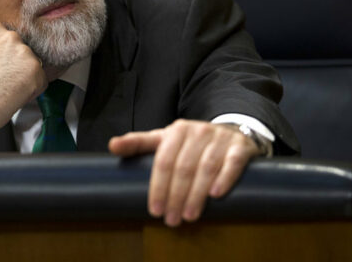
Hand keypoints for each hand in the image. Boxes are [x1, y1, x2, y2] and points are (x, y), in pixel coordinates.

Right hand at [0, 20, 46, 153]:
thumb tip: (17, 49)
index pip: (12, 39)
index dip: (6, 55)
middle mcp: (11, 35)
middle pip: (24, 50)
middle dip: (18, 65)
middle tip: (1, 78)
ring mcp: (24, 51)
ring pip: (34, 65)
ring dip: (26, 77)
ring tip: (6, 87)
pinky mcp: (35, 69)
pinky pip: (41, 81)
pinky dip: (32, 90)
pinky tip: (15, 94)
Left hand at [108, 119, 259, 226]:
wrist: (230, 132)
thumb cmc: (190, 142)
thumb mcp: (164, 139)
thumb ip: (138, 143)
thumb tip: (112, 145)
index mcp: (176, 130)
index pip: (163, 161)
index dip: (158, 187)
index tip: (154, 210)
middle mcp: (198, 132)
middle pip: (184, 167)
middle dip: (176, 196)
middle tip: (172, 219)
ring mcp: (220, 138)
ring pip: (206, 167)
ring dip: (197, 194)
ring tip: (189, 215)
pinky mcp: (240, 147)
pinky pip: (232, 162)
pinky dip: (225, 178)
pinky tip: (216, 194)